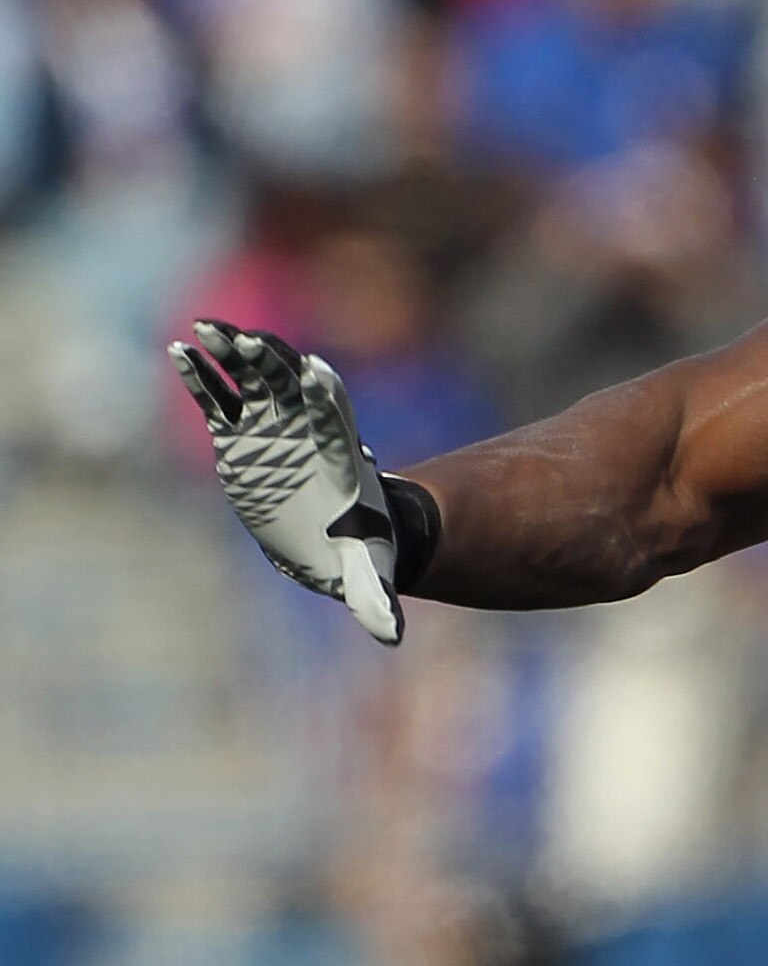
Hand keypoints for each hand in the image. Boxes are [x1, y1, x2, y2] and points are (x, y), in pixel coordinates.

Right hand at [169, 319, 403, 644]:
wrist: (337, 537)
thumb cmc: (356, 552)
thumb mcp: (367, 576)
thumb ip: (375, 599)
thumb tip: (391, 636)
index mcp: (339, 459)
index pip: (337, 420)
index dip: (328, 397)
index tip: (316, 372)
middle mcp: (306, 432)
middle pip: (291, 386)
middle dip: (271, 361)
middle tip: (248, 340)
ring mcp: (272, 427)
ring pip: (252, 379)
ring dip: (232, 352)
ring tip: (205, 328)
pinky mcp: (240, 434)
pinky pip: (219, 399)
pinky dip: (201, 377)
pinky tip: (178, 352)